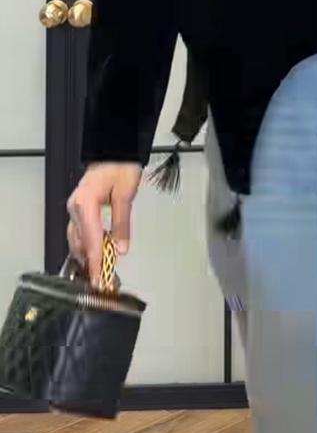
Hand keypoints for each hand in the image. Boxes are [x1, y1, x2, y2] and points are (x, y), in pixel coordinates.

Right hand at [66, 163, 142, 287]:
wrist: (114, 150)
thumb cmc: (120, 167)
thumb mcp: (125, 194)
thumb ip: (121, 224)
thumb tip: (120, 249)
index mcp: (85, 203)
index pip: (91, 240)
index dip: (96, 263)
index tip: (99, 281)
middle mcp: (75, 207)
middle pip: (81, 243)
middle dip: (91, 264)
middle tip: (102, 282)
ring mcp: (75, 208)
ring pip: (77, 240)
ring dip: (88, 257)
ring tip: (100, 273)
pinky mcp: (78, 209)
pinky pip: (80, 233)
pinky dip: (88, 246)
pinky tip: (96, 256)